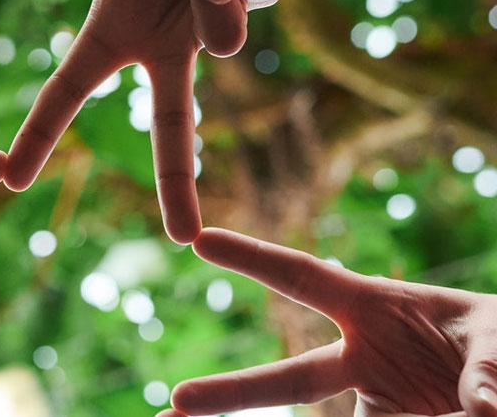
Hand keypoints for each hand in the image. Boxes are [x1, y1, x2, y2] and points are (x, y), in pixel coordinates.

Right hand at [4, 0, 286, 243]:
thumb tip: (232, 27)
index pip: (69, 88)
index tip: (12, 178)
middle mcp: (166, 40)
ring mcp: (213, 25)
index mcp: (116, 32)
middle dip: (177, 181)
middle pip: (171, 120)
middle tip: (183, 238)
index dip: (39, 131)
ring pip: (223, 28)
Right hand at [157, 228, 496, 416]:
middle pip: (287, 380)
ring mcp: (376, 398)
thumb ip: (489, 364)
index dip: (251, 257)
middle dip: (228, 393)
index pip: (301, 277)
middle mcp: (361, 355)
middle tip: (172, 407)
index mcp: (371, 307)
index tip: (199, 239)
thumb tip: (481, 412)